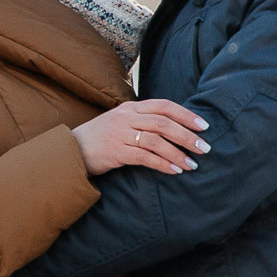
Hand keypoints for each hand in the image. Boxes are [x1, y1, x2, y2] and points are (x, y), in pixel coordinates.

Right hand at [73, 99, 209, 175]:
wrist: (71, 150)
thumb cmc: (100, 137)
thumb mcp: (120, 121)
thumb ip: (142, 120)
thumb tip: (173, 127)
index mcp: (129, 108)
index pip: (163, 106)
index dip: (185, 114)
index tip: (203, 125)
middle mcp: (125, 118)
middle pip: (163, 123)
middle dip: (187, 135)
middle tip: (205, 148)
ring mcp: (119, 134)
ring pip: (156, 140)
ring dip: (178, 153)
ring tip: (192, 164)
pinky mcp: (115, 152)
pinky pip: (144, 157)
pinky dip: (162, 164)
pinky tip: (174, 171)